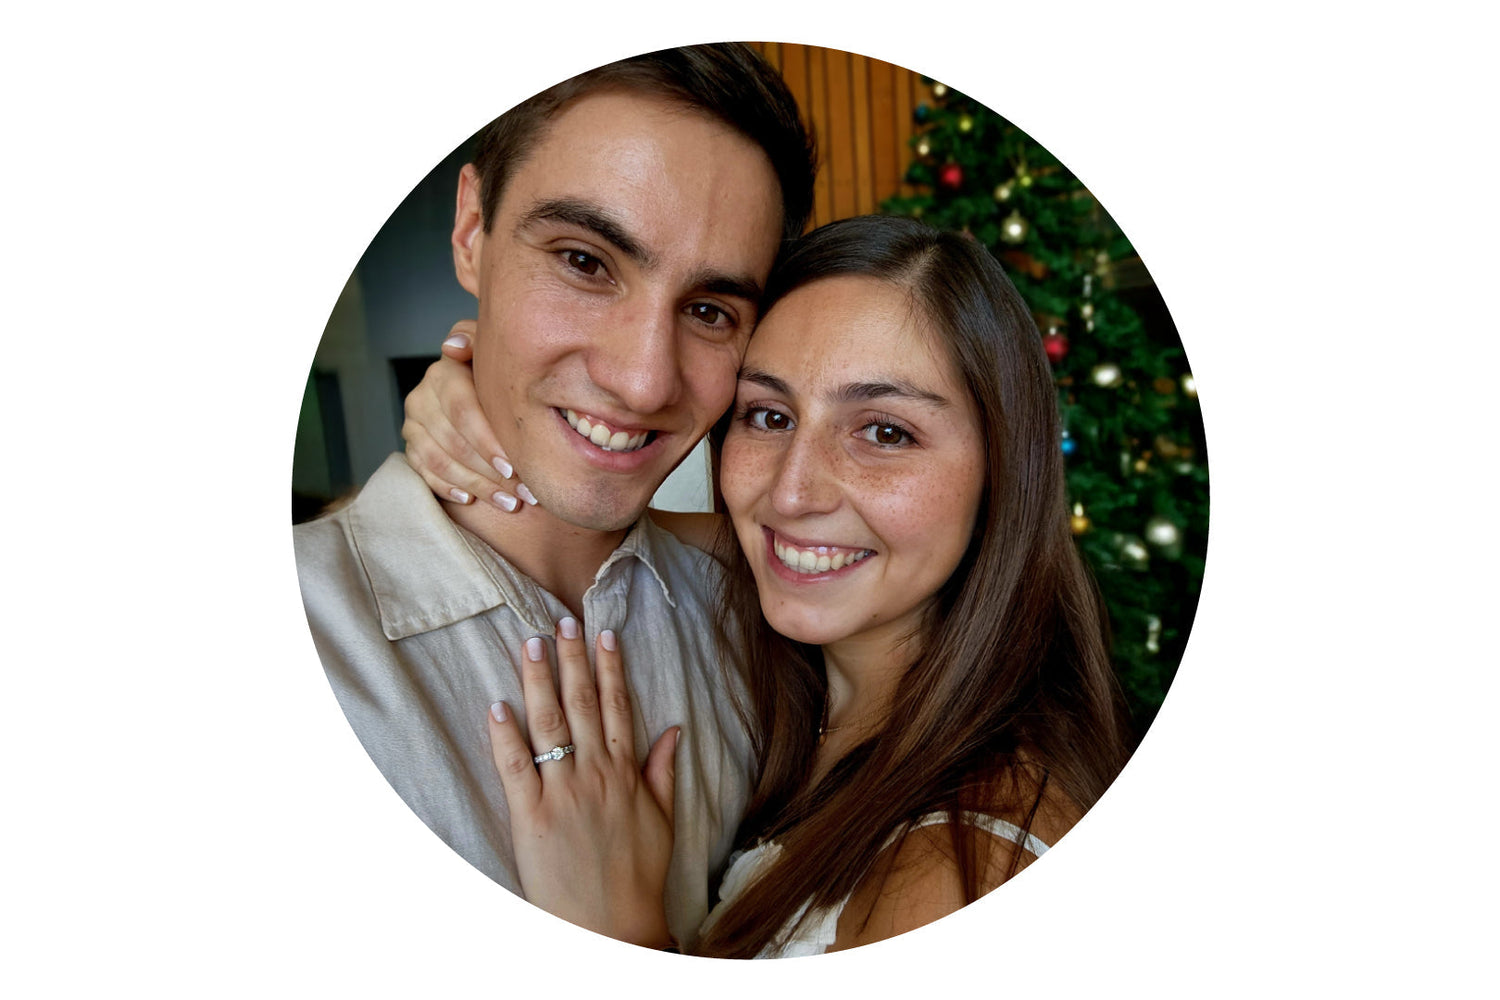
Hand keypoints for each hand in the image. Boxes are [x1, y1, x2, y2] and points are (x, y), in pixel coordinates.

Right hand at [401, 320, 534, 511]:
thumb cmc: (494, 375)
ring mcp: (413, 425)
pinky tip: (473, 500)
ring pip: (441, 462)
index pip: (462, 411)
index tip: (515, 466)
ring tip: (511, 502)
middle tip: (524, 491)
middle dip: (492, 472)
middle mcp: (421, 398)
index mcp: (443, 374)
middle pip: (454, 442)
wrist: (476, 389)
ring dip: (478, 486)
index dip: (487, 441)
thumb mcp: (491, 352)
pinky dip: (449, 488)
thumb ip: (478, 341)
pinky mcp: (411, 448)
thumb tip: (452, 346)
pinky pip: (425, 474)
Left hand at [487, 618, 677, 947]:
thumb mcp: (662, 820)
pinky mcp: (532, 817)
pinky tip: (497, 706)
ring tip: (530, 644)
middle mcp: (597, 775)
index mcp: (627, 773)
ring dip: (538, 681)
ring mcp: (564, 793)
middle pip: (581, 705)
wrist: (613, 927)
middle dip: (571, 659)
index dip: (609, 668)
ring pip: (548, 725)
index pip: (617, 707)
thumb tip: (672, 729)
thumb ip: (663, 772)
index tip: (603, 634)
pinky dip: (505, 736)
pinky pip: (516, 767)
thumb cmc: (637, 877)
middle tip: (561, 621)